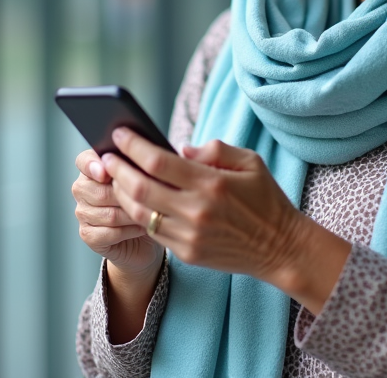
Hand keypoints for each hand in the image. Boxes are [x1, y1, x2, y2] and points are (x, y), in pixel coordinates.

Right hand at [71, 148, 163, 276]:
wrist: (147, 231)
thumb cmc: (147, 198)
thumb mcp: (147, 176)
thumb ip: (138, 164)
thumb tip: (144, 156)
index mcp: (92, 167)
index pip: (83, 161)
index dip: (93, 166)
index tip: (106, 173)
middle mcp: (82, 189)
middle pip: (100, 191)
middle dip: (128, 197)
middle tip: (148, 199)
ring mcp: (83, 213)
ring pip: (109, 214)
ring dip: (133, 215)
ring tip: (149, 213)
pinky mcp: (88, 235)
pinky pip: (110, 233)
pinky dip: (130, 231)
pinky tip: (142, 227)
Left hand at [102, 128, 349, 312]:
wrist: (280, 248)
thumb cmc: (265, 199)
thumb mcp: (250, 162)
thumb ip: (214, 149)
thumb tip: (178, 148)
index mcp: (212, 183)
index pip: (158, 161)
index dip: (133, 146)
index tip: (118, 133)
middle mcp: (196, 211)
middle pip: (139, 187)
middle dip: (117, 169)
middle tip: (106, 155)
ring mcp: (189, 236)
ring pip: (139, 213)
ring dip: (120, 193)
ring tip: (114, 177)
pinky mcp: (187, 254)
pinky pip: (152, 231)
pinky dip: (138, 214)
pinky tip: (133, 200)